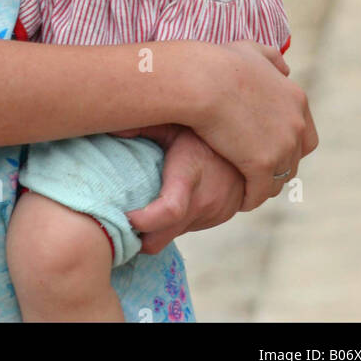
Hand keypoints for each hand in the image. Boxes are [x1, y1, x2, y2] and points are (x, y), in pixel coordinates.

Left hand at [124, 126, 244, 254]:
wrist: (252, 136)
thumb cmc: (204, 126)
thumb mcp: (174, 122)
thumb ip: (142, 126)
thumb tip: (108, 127)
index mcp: (190, 174)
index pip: (168, 211)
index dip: (142, 221)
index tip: (124, 215)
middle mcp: (205, 198)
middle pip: (162, 238)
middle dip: (139, 237)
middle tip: (122, 220)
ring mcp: (217, 211)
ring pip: (175, 234)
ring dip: (160, 227)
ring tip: (148, 202)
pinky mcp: (224, 215)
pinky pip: (191, 226)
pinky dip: (178, 220)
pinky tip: (173, 196)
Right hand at [191, 40, 317, 209]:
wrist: (202, 80)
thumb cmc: (218, 62)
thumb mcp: (251, 51)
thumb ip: (272, 58)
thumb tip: (285, 69)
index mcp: (296, 100)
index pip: (304, 135)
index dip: (287, 144)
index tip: (267, 148)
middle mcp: (296, 125)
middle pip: (294, 159)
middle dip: (277, 167)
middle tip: (255, 172)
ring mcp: (282, 147)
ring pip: (278, 179)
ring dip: (264, 185)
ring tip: (247, 188)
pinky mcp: (262, 166)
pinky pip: (260, 192)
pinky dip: (250, 198)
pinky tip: (239, 200)